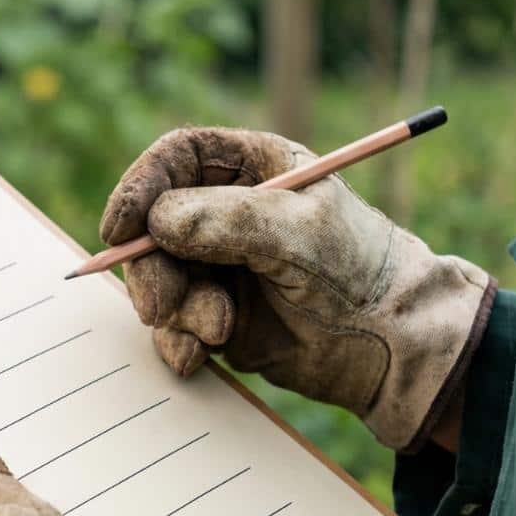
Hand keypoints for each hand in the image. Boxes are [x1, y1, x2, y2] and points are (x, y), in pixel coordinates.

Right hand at [101, 126, 493, 450]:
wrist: (395, 346)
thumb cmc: (361, 271)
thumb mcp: (299, 233)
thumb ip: (227, 219)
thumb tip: (159, 221)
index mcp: (254, 168)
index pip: (177, 159)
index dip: (141, 187)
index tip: (119, 227)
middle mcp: (229, 213)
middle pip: (153, 226)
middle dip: (151, 268)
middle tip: (163, 306)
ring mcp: (221, 266)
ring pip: (159, 279)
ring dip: (173, 310)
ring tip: (217, 331)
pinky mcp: (220, 315)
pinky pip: (174, 324)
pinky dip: (177, 341)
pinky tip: (200, 356)